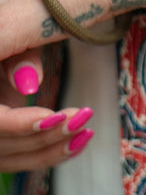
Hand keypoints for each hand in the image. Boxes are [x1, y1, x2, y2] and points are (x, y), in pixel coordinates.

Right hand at [0, 48, 93, 171]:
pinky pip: (19, 159)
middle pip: (2, 145)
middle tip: (82, 117)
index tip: (56, 117)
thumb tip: (29, 85)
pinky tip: (78, 143)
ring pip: (11, 159)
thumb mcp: (9, 35)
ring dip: (52, 151)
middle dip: (46, 136)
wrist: (6, 47)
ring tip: (86, 133)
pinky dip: (49, 154)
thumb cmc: (8, 37)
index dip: (20, 124)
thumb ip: (17, 58)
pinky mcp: (0, 141)